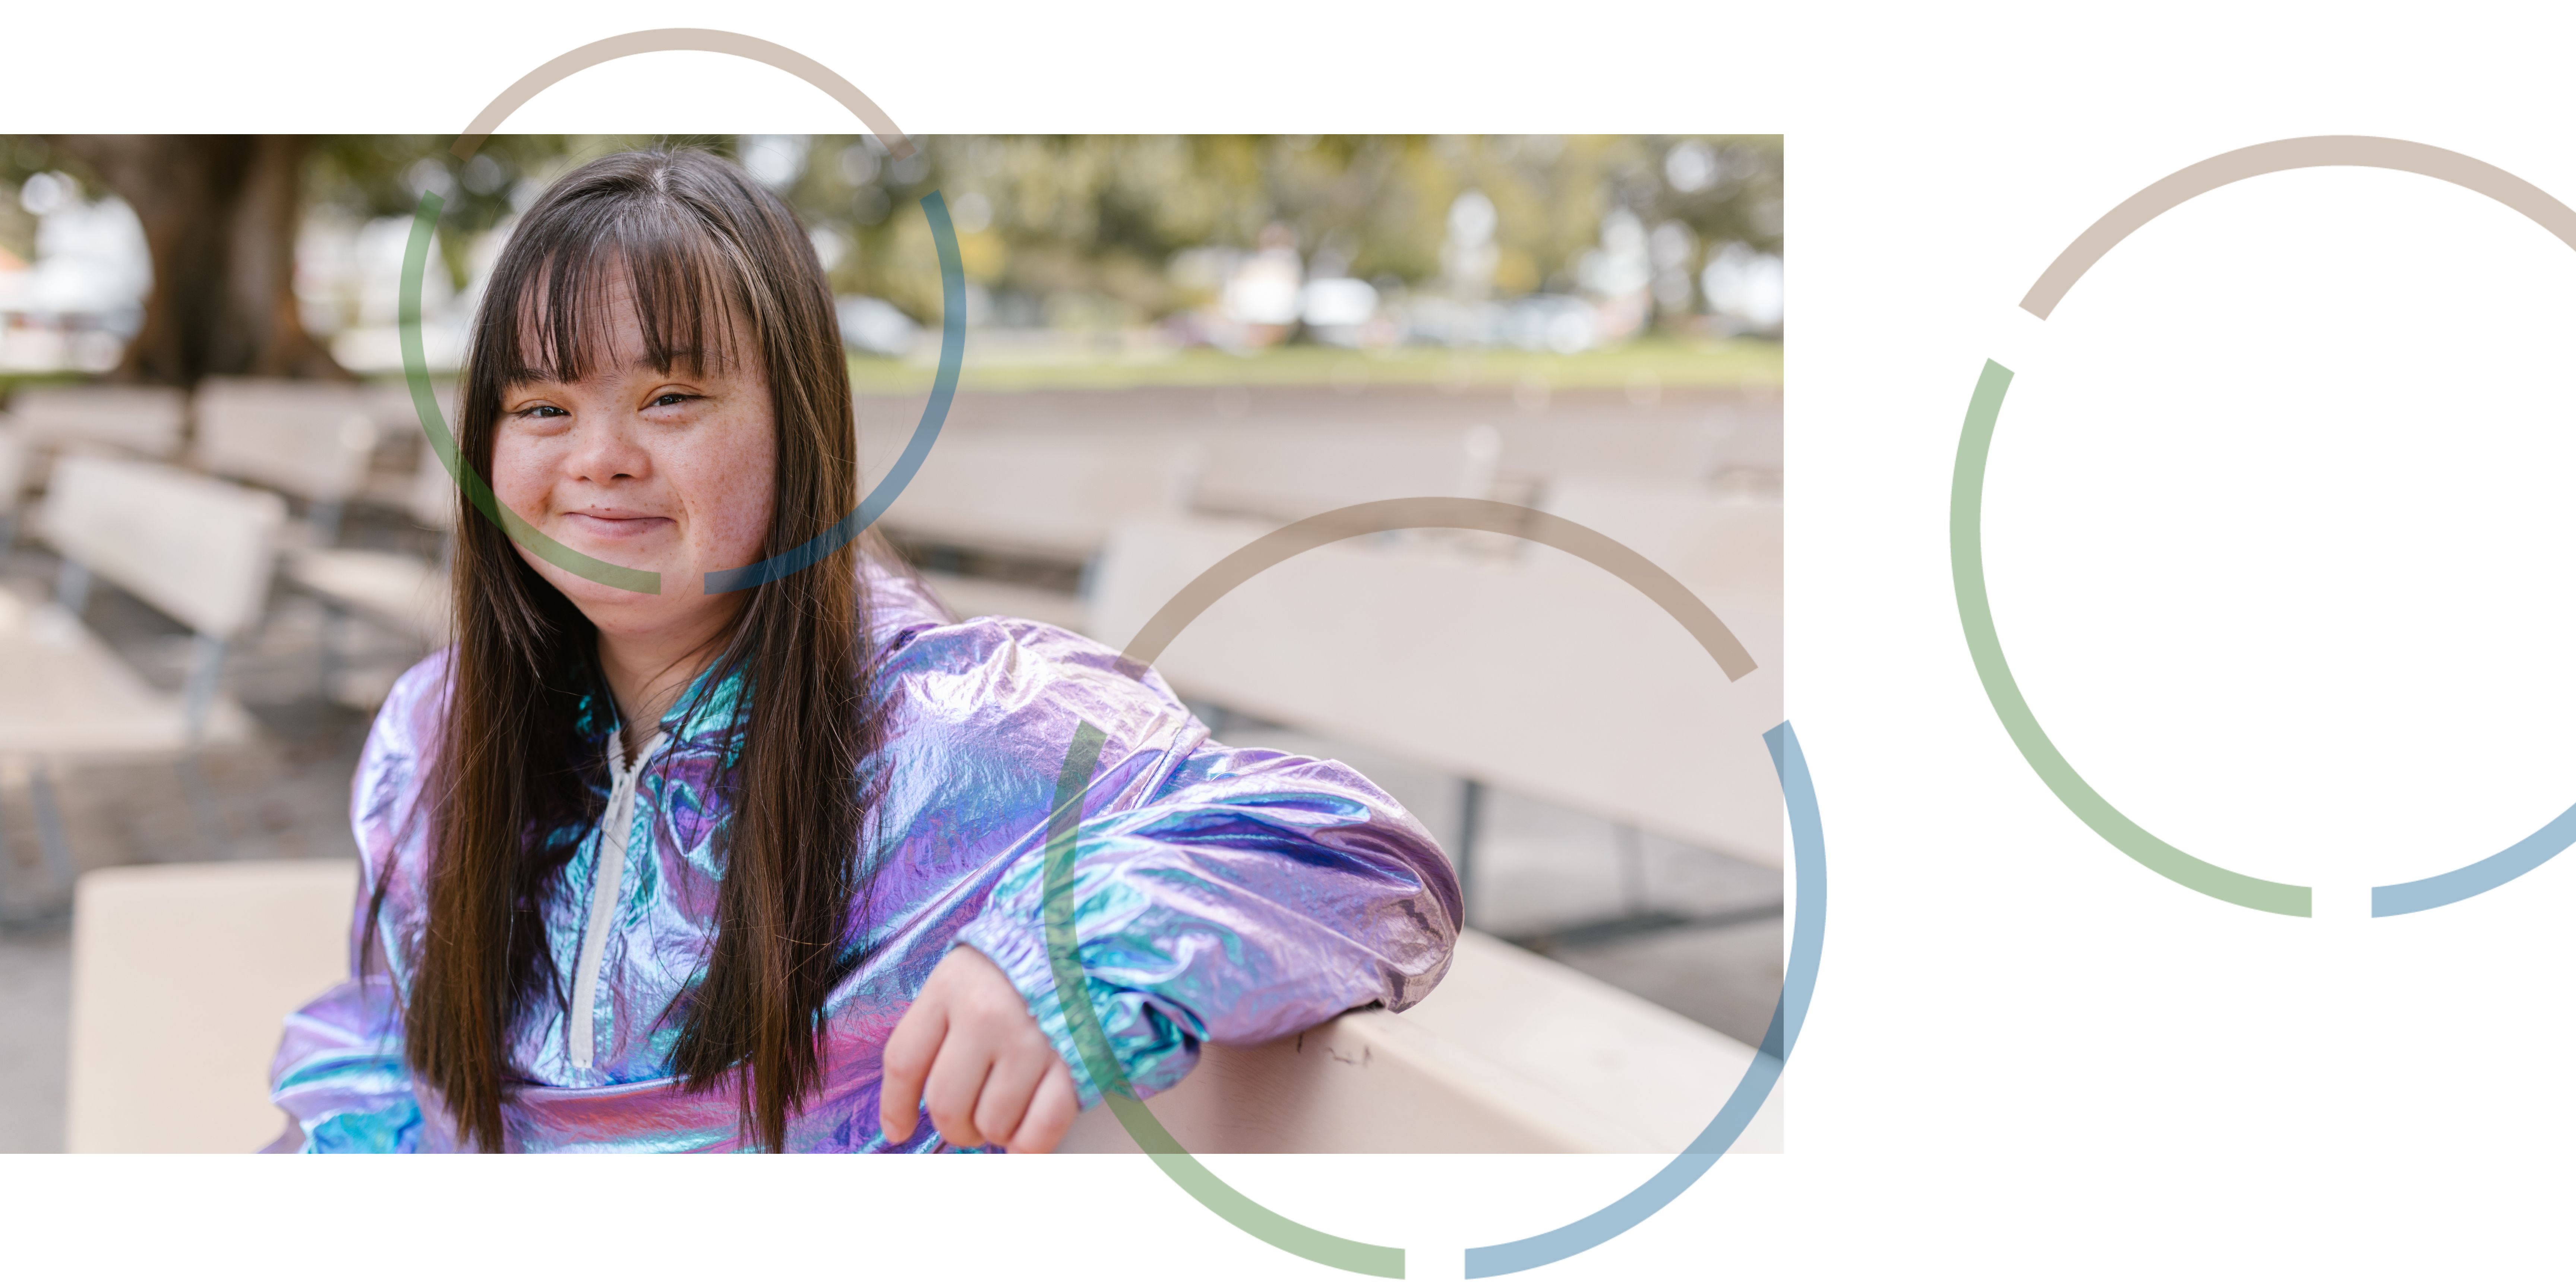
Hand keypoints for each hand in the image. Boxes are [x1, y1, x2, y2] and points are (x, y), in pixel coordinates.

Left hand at [878, 945, 1079, 1152]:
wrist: (1087, 942)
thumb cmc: (1017, 969)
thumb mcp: (962, 979)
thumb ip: (933, 1033)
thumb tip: (904, 1114)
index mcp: (950, 987)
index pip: (904, 1063)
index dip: (897, 1107)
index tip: (899, 1129)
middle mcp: (987, 1014)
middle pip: (947, 1105)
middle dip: (955, 1127)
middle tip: (969, 1120)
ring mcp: (1032, 1040)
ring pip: (994, 1124)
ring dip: (996, 1131)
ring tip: (1006, 1109)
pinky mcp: (1075, 1062)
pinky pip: (1042, 1129)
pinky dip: (1031, 1146)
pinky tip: (1027, 1135)